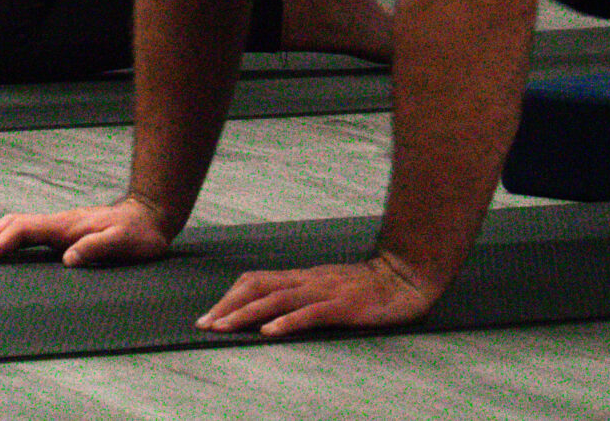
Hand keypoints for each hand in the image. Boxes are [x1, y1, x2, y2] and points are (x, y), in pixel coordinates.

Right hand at [0, 197, 173, 266]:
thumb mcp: (123, 243)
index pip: (21, 231)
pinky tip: (2, 251)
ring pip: (15, 227)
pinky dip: (6, 240)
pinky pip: (26, 233)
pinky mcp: (63, 232)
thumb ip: (97, 248)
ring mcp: (58, 226)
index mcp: (64, 226)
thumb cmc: (139, 234)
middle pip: (10, 225)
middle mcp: (57, 223)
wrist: (150, 216)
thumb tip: (68, 260)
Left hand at [196, 252, 440, 336]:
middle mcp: (307, 280)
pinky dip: (285, 323)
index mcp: (302, 278)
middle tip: (204, 324)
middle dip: (227, 306)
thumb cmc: (368, 288)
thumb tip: (275, 313)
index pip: (256, 280)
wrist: (405, 277)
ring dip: (245, 314)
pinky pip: (309, 314)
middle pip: (257, 287)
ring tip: (223, 328)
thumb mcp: (329, 289)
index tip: (210, 314)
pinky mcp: (342, 306)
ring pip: (275, 299)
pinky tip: (268, 333)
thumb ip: (305, 297)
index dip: (230, 296)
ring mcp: (324, 291)